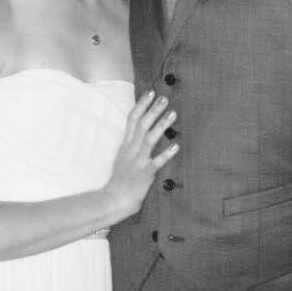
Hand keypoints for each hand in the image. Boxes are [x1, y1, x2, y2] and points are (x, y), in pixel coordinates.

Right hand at [104, 91, 177, 223]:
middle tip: (165, 98)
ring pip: (149, 139)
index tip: (150, 92)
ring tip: (173, 114)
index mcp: (126, 144)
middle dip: (153, 110)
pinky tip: (176, 146)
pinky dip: (166, 154)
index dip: (141, 104)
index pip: (132, 119)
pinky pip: (157, 162)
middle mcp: (131, 149)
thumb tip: (141, 129)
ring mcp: (137, 161)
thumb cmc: (121, 179)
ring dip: (161, 125)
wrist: (115, 198)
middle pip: (142, 125)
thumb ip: (131, 143)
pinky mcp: (145, 174)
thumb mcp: (123, 156)